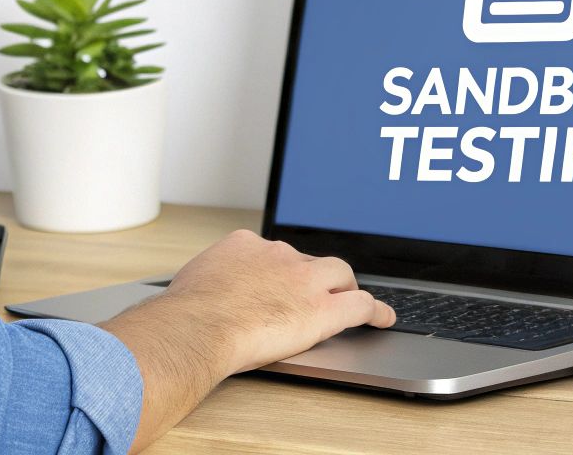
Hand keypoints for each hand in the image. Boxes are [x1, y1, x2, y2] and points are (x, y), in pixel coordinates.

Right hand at [162, 228, 395, 375]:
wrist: (199, 326)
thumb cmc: (188, 312)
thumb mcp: (193, 282)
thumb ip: (210, 283)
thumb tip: (201, 296)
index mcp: (245, 245)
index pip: (272, 253)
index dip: (280, 270)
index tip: (280, 281)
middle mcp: (278, 255)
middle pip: (309, 259)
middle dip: (316, 274)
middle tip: (319, 291)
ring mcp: (303, 280)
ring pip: (339, 274)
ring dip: (346, 287)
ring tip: (352, 298)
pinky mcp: (322, 310)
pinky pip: (360, 305)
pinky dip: (376, 311)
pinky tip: (383, 319)